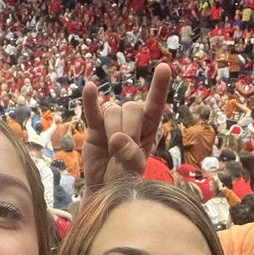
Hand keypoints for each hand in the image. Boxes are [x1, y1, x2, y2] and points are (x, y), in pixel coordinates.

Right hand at [82, 62, 171, 190]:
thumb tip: (116, 138)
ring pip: (113, 112)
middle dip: (129, 129)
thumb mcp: (134, 170)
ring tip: (111, 150)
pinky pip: (92, 111)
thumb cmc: (125, 178)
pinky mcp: (94, 127)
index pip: (156, 104)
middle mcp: (132, 121)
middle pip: (132, 108)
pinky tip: (89, 87)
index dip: (159, 86)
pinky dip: (90, 100)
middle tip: (123, 150)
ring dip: (113, 130)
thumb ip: (130, 156)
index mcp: (149, 128)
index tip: (165, 67)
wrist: (104, 187)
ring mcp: (112, 122)